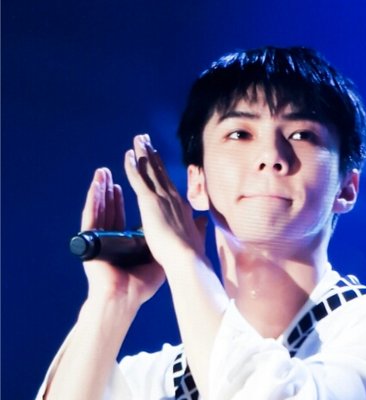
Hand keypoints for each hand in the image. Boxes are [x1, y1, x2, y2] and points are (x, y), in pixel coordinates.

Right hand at [80, 167, 165, 306]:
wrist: (124, 299)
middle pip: (112, 207)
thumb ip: (172, 243)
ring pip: (100, 208)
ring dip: (101, 189)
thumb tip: (194, 226)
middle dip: (114, 188)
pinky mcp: (91, 242)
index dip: (132, 196)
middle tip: (118, 168)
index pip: (127, 214)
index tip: (137, 179)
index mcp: (126, 242)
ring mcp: (101, 239)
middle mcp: (112, 238)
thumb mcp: (160, 259)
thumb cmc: (141, 286)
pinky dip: (93, 200)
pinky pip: (91, 216)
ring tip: (104, 172)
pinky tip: (96, 187)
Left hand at [124, 134, 206, 271]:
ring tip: (137, 139)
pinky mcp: (149, 201)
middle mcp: (172, 197)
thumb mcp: (197, 236)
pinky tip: (127, 155)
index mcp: (181, 206)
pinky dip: (132, 166)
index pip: (169, 183)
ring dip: (142, 153)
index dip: (162, 169)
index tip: (157, 157)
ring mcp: (162, 197)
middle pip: (159, 171)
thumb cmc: (191, 254)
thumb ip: (199, 227)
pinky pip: (138, 178)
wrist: (187, 258)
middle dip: (152, 155)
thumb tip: (203, 221)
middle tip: (145, 140)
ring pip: (149, 170)